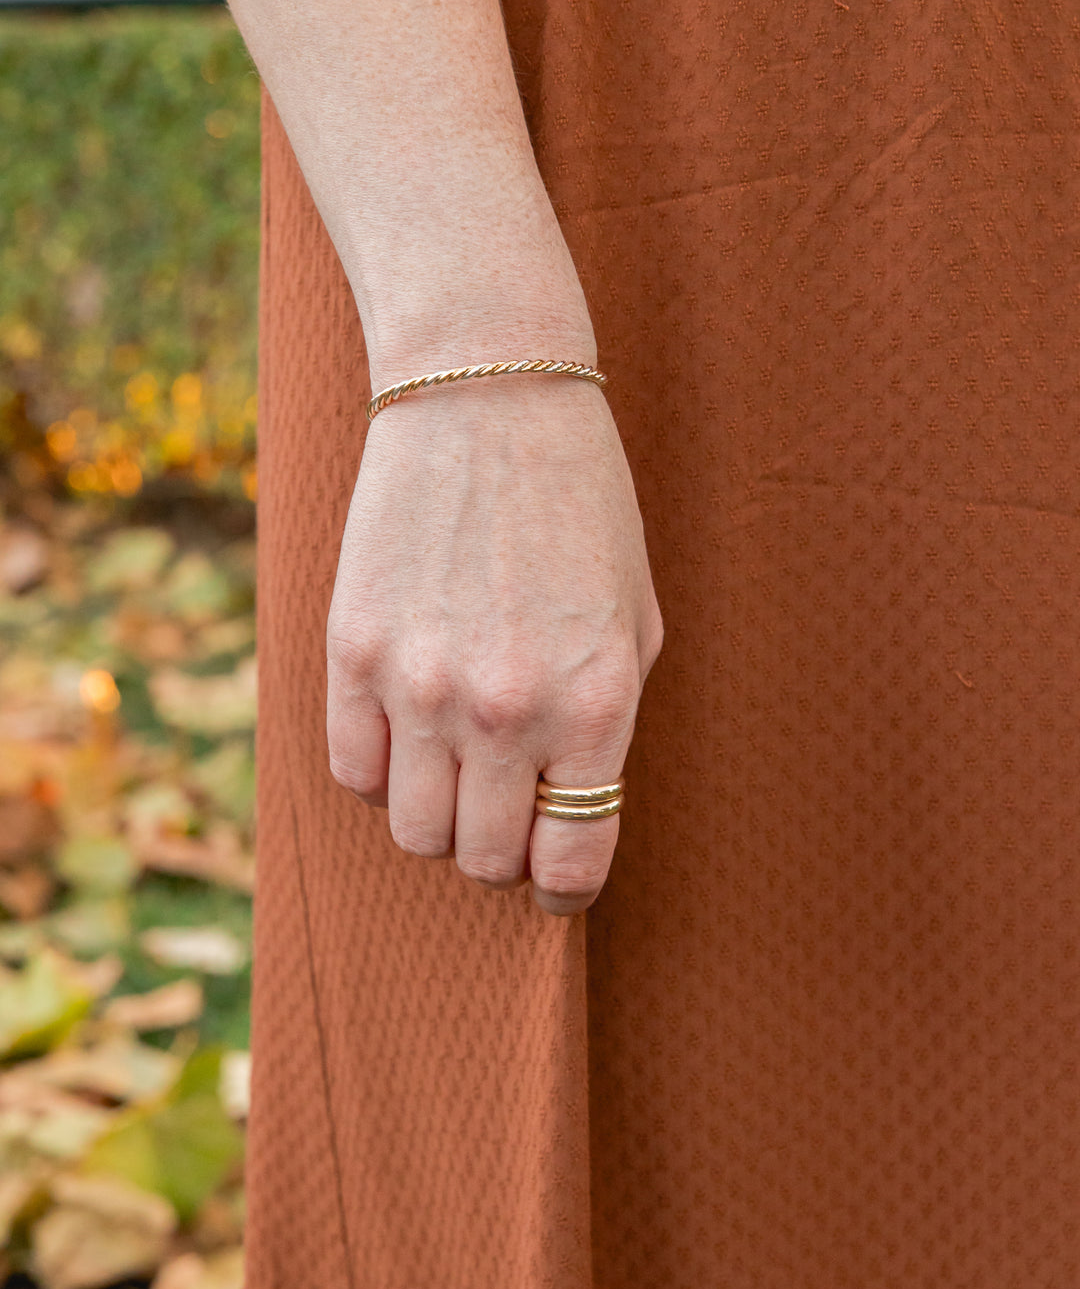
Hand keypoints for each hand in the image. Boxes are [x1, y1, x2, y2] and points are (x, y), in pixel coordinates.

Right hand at [325, 376, 663, 914]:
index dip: (565, 888)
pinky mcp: (351, 652)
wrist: (489, 400)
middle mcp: (506, 710)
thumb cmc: (582, 508)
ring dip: (441, 819)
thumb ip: (607, 724)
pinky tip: (406, 731)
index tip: (556, 881)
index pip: (571, 862)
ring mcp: (420, 684)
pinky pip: (352, 773)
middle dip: (504, 852)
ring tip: (457, 771)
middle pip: (487, 858)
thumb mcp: (633, 619)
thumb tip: (571, 808)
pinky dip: (381, 772)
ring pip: (415, 831)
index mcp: (595, 704)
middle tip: (510, 812)